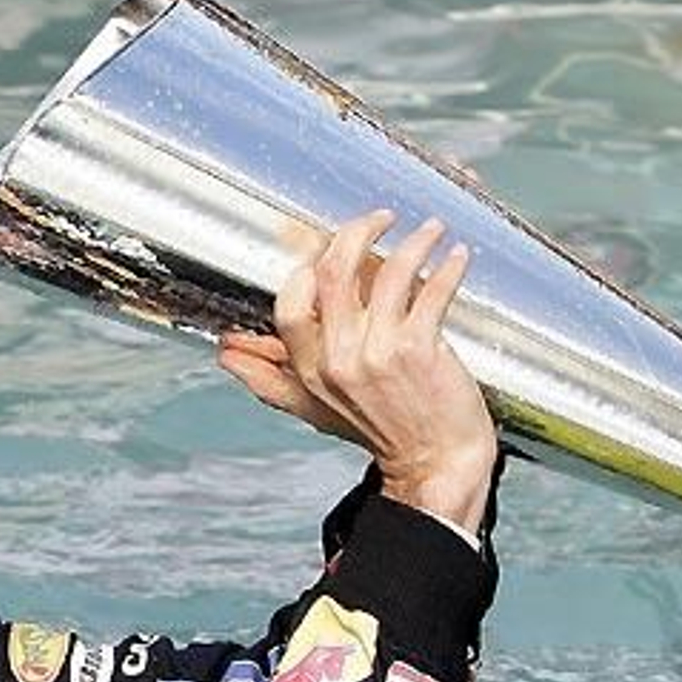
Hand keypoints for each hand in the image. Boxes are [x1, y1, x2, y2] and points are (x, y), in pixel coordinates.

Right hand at [218, 210, 496, 531]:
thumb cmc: (381, 431)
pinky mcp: (421, 351)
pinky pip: (431, 291)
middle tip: (380, 217)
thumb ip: (268, 378)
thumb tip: (225, 354)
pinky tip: (457, 256)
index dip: (307, 266)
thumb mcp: (313, 406)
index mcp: (310, 368)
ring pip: (388, 272)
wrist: (435, 464)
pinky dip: (447, 267)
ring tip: (431, 230)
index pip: (290, 303)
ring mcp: (379, 354)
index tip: (328, 246)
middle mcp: (339, 359)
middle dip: (357, 232)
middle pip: (333, 272)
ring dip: (415, 242)